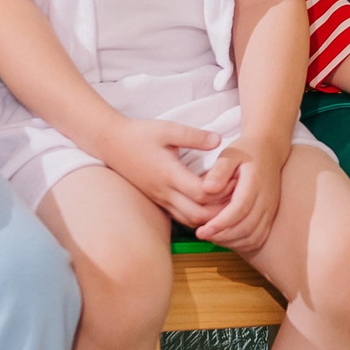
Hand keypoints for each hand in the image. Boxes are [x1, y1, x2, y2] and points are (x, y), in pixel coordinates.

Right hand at [92, 116, 225, 228]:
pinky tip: (210, 204)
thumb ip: (194, 136)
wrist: (111, 143)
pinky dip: (198, 215)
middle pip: (198, 215)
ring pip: (190, 220)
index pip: (201, 193)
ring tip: (227, 202)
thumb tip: (219, 141)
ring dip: (210, 216)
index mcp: (169, 174)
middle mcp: (164, 192)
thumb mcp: (168, 129)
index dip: (222, 190)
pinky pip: (181, 217)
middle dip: (220, 210)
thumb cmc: (141, 134)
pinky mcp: (158, 201)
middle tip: (237, 196)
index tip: (236, 178)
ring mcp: (160, 199)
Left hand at [195, 138, 285, 253]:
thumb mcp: (230, 154)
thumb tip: (206, 189)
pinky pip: (259, 237)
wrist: (269, 150)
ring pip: (253, 236)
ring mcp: (270, 209)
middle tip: (201, 234)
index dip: (220, 223)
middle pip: (246, 227)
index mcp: (255, 183)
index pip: (239, 209)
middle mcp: (266, 199)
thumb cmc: (245, 151)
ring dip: (231, 242)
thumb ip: (219, 170)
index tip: (201, 231)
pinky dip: (242, 244)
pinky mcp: (270, 216)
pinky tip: (226, 238)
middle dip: (222, 236)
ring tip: (211, 237)